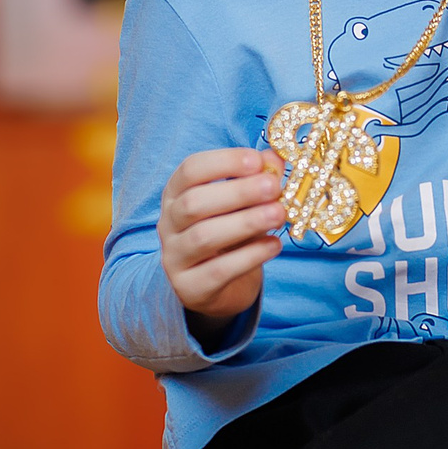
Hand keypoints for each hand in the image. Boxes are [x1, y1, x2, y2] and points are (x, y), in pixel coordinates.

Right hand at [160, 146, 285, 334]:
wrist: (218, 288)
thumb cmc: (230, 236)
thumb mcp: (241, 205)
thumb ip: (257, 180)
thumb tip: (275, 160)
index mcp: (177, 193)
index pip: (190, 170)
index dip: (223, 162)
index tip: (257, 160)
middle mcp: (168, 223)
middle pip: (194, 203)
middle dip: (237, 192)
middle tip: (273, 187)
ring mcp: (175, 257)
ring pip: (203, 237)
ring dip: (245, 223)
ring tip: (279, 214)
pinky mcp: (190, 287)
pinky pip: (218, 271)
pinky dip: (250, 256)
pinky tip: (274, 245)